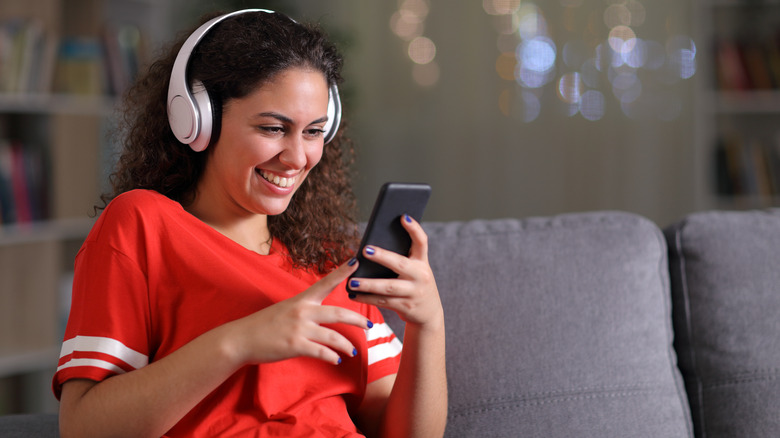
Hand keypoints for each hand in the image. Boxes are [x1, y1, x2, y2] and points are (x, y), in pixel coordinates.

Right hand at [224, 260, 371, 365]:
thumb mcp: (285, 309)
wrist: (241, 339)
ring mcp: (299, 328)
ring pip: (333, 336)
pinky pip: (321, 352)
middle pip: (339, 313)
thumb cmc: (264, 325)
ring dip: (347, 345)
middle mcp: (302, 311)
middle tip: (370, 325)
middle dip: (357, 320)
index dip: (342, 272)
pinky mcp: (295, 345)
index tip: (356, 260)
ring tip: (353, 351)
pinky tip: (336, 360)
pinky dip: (332, 357)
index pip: (325, 283)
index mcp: (301, 300)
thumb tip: (322, 315)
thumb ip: (305, 310)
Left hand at [348, 215, 443, 328]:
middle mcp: (421, 276)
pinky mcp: (406, 307)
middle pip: (400, 264)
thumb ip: (402, 258)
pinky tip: (353, 295)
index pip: (421, 242)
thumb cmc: (415, 284)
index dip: (414, 229)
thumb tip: (372, 246)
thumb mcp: (416, 270)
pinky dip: (367, 298)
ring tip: (352, 282)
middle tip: (365, 250)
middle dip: (382, 257)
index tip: (403, 216)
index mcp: (422, 262)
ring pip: (388, 287)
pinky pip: (383, 302)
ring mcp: (413, 292)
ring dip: (368, 284)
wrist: (429, 314)